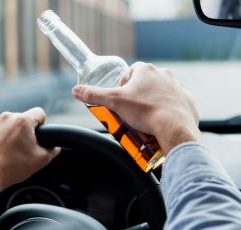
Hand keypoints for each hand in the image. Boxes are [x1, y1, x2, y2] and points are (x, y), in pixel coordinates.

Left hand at [0, 107, 59, 206]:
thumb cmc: (12, 168)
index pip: (39, 113)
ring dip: (7, 133)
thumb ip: (52, 150)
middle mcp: (6, 117)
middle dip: (22, 131)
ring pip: (5, 124)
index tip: (37, 135)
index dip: (41, 124)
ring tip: (5, 151)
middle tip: (20, 149)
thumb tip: (55, 147)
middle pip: (20, 119)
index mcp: (22, 121)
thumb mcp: (40, 160)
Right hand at [72, 62, 201, 154]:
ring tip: (146, 117)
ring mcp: (178, 87)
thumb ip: (94, 95)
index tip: (121, 98)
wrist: (174, 126)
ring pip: (161, 92)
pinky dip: (168, 109)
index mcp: (146, 70)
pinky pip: (175, 102)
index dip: (123, 84)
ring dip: (153, 101)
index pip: (131, 72)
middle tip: (131, 111)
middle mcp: (164, 74)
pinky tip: (161, 120)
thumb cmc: (144, 111)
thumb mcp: (114, 102)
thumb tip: (76, 90)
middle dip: (138, 95)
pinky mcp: (187, 100)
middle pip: (145, 82)